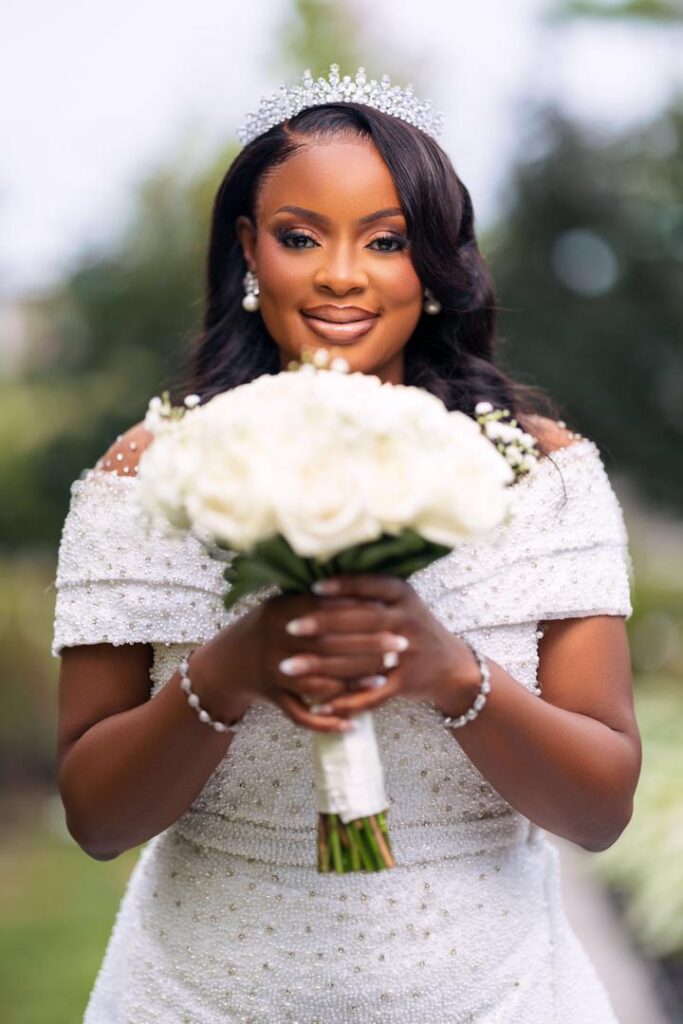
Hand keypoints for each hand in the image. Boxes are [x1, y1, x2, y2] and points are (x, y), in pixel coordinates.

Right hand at [203, 591, 383, 732]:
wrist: (229, 661)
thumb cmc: (270, 626)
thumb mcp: (285, 603)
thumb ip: (318, 596)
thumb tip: (366, 584)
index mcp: (281, 610)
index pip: (327, 608)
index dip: (360, 611)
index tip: (390, 613)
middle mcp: (275, 639)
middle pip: (329, 644)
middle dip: (368, 646)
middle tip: (400, 645)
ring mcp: (272, 670)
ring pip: (319, 680)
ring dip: (353, 681)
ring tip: (384, 678)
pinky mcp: (272, 696)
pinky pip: (301, 712)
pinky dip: (327, 720)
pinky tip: (352, 722)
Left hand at [278, 574, 481, 718]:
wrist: (450, 666)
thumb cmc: (410, 627)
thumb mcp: (398, 602)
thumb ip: (365, 591)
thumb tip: (315, 581)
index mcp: (403, 595)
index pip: (370, 585)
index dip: (340, 586)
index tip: (311, 589)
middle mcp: (408, 620)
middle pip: (361, 620)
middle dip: (322, 624)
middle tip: (289, 627)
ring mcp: (409, 653)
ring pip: (359, 659)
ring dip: (321, 666)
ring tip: (287, 667)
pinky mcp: (406, 683)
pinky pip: (371, 695)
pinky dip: (344, 701)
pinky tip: (318, 704)